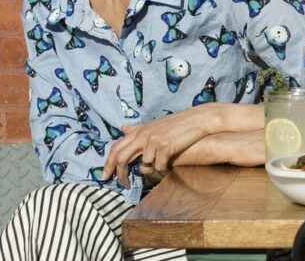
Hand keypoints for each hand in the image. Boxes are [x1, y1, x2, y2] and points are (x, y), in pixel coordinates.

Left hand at [101, 103, 263, 187]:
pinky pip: (159, 167)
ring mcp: (154, 141)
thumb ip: (139, 129)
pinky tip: (168, 169)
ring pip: (144, 166)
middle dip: (119, 174)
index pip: (116, 147)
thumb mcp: (155, 124)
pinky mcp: (166, 147)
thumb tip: (123, 128)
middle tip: (122, 185)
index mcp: (140, 130)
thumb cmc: (178, 123)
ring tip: (159, 173)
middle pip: (121, 157)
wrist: (199, 119)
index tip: (104, 176)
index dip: (108, 163)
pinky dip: (163, 172)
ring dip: (150, 173)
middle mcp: (144, 135)